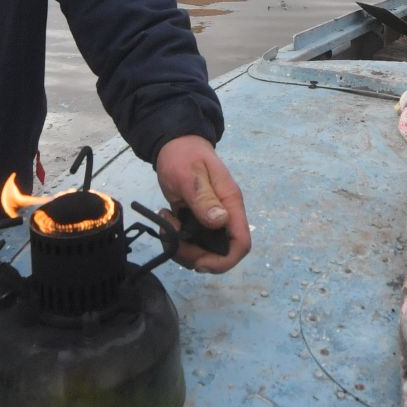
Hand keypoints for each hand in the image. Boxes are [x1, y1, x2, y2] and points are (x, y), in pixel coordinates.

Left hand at [153, 135, 249, 273]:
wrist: (175, 144)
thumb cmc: (184, 156)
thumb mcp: (190, 176)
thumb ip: (204, 198)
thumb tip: (221, 221)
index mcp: (230, 204)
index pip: (241, 243)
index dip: (225, 261)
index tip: (199, 262)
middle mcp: (225, 216)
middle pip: (220, 253)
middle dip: (195, 255)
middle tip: (171, 236)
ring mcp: (211, 220)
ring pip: (203, 251)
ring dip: (182, 247)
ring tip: (166, 222)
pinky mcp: (197, 221)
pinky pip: (191, 242)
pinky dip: (176, 240)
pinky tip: (166, 219)